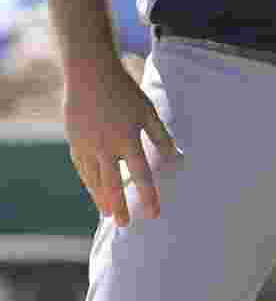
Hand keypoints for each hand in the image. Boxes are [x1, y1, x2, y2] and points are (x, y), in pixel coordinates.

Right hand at [64, 57, 178, 226]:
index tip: (153, 214)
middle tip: (124, 225)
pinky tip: (94, 190)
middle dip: (119, 206)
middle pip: (112, 184)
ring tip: (108, 213)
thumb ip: (160, 137)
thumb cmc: (124, 92)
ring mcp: (87, 146)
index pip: (140, 174)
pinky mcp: (74, 143)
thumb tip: (176, 158)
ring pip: (94, 179)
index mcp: (127, 139)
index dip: (148, 195)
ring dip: (101, 197)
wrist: (89, 75)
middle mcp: (105, 147)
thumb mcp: (147, 112)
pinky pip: (82, 169)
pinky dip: (88, 182)